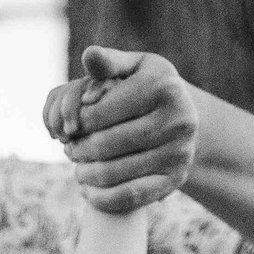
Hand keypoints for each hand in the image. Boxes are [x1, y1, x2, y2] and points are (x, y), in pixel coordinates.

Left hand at [42, 46, 197, 212]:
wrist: (186, 118)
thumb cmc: (149, 87)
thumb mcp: (134, 68)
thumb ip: (108, 62)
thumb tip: (88, 55)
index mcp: (161, 87)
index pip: (98, 113)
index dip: (75, 123)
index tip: (68, 127)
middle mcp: (176, 119)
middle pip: (104, 145)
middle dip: (78, 149)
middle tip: (69, 149)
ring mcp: (178, 152)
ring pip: (113, 173)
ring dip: (85, 174)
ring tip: (78, 167)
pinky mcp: (175, 180)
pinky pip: (129, 197)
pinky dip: (100, 198)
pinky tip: (88, 190)